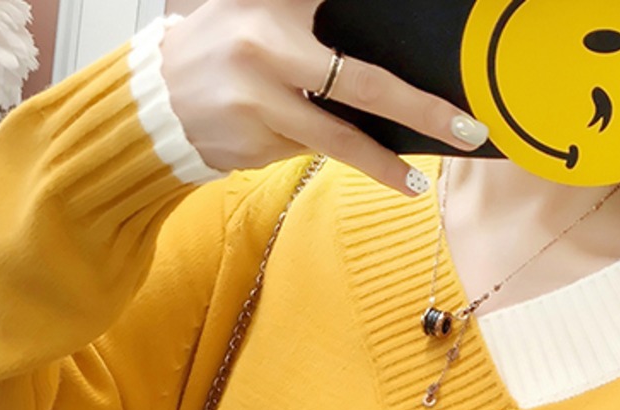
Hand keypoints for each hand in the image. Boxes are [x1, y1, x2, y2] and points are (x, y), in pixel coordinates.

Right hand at [160, 0, 488, 195]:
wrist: (155, 104)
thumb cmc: (218, 52)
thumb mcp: (257, 14)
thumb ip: (307, 20)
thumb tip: (372, 64)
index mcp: (274, 12)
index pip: (343, 20)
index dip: (391, 51)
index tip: (438, 63)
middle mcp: (266, 53)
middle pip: (359, 83)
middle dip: (418, 109)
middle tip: (464, 129)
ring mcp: (260, 104)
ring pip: (336, 136)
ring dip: (381, 162)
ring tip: (415, 182)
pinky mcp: (255, 145)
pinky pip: (309, 152)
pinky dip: (331, 154)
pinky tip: (335, 153)